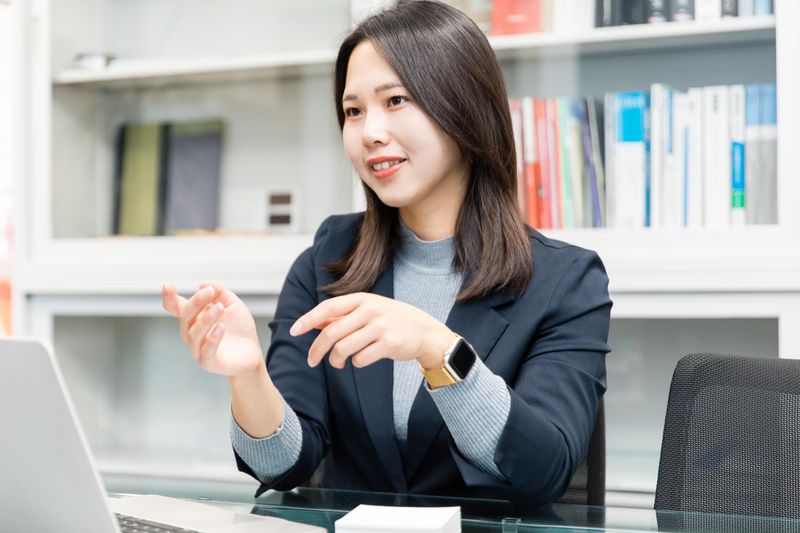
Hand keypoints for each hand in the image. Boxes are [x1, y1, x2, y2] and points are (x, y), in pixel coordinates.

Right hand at [162, 281, 263, 377]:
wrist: (252, 351)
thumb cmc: (239, 327)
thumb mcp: (232, 304)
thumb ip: (220, 292)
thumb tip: (204, 284)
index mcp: (194, 317)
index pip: (176, 308)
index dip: (169, 297)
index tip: (167, 284)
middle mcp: (192, 333)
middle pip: (185, 317)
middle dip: (195, 303)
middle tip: (209, 292)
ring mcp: (198, 349)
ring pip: (194, 334)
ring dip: (206, 319)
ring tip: (219, 307)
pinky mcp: (209, 362)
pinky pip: (206, 351)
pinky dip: (212, 339)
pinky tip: (221, 328)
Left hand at [290, 292, 454, 368]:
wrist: (425, 332)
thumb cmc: (392, 321)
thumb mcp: (368, 311)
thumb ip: (342, 316)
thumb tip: (313, 323)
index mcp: (362, 299)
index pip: (328, 308)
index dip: (308, 320)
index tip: (293, 331)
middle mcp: (371, 310)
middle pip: (332, 332)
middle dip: (317, 350)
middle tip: (312, 361)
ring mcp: (381, 326)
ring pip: (344, 348)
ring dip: (336, 360)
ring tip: (338, 363)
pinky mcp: (390, 343)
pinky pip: (360, 359)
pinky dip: (356, 362)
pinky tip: (362, 359)